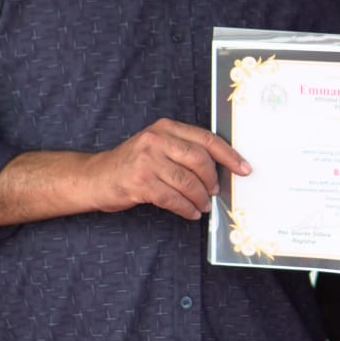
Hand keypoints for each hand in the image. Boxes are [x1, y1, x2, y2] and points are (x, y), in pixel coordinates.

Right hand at [86, 119, 250, 220]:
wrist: (95, 177)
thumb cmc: (131, 164)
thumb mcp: (156, 146)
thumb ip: (182, 150)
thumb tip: (219, 169)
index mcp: (165, 128)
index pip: (206, 139)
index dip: (229, 155)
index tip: (244, 168)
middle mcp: (156, 140)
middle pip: (199, 160)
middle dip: (212, 180)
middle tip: (215, 192)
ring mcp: (147, 161)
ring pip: (187, 182)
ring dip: (200, 198)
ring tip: (203, 206)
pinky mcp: (140, 182)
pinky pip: (172, 199)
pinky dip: (186, 208)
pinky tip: (190, 213)